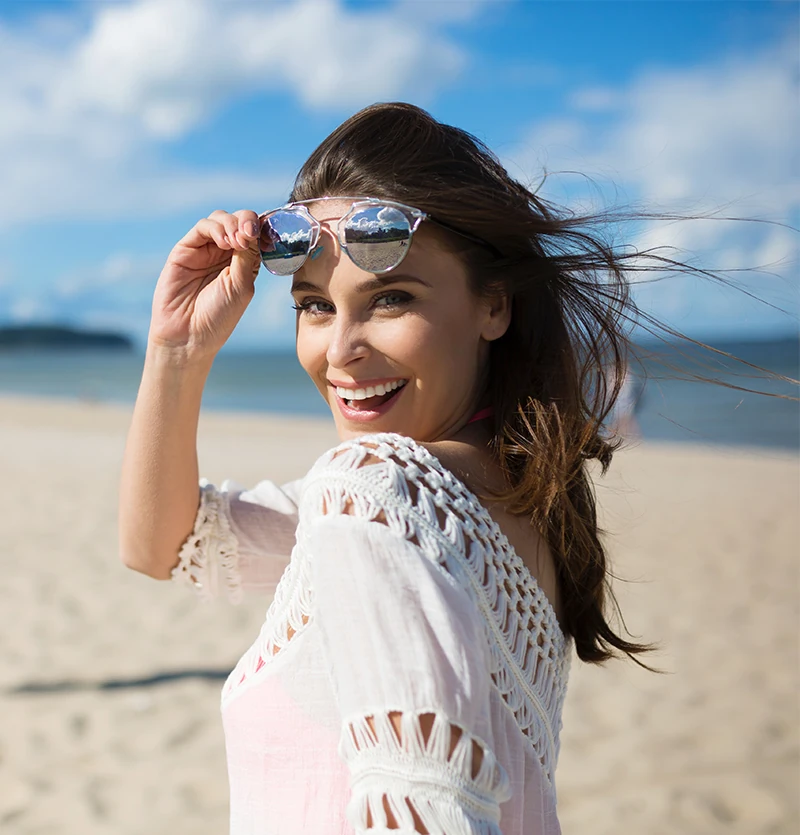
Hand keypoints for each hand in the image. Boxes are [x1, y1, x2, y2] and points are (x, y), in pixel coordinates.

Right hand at [148, 209, 261, 361]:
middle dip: (248, 221)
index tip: (269, 235)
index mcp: (244, 262)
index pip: (256, 233)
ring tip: (237, 242)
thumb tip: (253, 230)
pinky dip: (216, 228)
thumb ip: (247, 257)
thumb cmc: (219, 316)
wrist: (189, 334)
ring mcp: (205, 249)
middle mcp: (225, 253)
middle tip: (250, 235)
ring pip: (221, 218)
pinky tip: (224, 243)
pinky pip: (203, 227)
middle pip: (240, 220)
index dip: (263, 228)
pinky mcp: (186, 249)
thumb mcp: (241, 286)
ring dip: (233, 223)